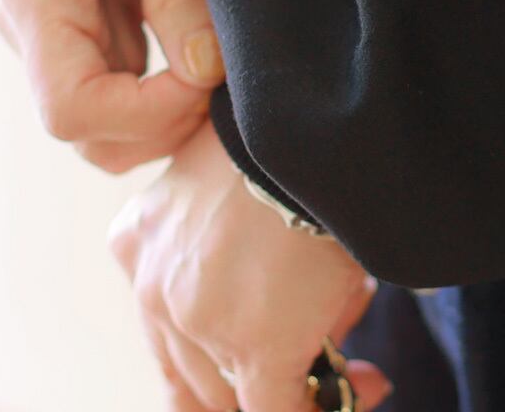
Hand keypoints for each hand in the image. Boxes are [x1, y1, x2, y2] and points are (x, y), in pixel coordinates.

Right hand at [0, 0, 223, 171]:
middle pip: (88, 130)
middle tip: (228, 80)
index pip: (73, 109)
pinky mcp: (90, 23)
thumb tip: (205, 73)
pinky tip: (210, 57)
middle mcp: (33, 25)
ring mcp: (58, 29)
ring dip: (167, 113)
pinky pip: (123, 85)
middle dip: (162, 122)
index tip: (210, 75)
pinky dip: (167, 89)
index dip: (149, 112)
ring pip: (106, 119)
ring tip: (223, 68)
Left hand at [109, 118, 392, 411]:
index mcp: (140, 240)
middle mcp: (152, 286)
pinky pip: (277, 409)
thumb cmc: (290, 137)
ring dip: (298, 387)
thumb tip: (278, 302)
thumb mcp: (234, 181)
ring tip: (357, 365)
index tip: (274, 349)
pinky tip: (364, 385)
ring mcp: (198, 321)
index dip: (219, 356)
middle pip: (196, 372)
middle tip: (330, 360)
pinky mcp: (254, 347)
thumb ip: (226, 245)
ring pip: (234, 393)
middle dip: (262, 377)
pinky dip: (319, 406)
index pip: (165, 329)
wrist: (318, 121)